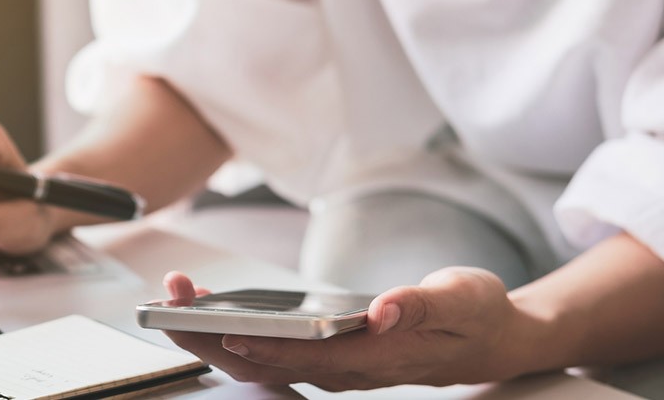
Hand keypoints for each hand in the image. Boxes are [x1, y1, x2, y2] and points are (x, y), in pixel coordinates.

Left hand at [160, 268, 532, 390]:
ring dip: (214, 332)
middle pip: (268, 363)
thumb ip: (423, 304)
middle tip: (172, 302)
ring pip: (262, 358)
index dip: (266, 347)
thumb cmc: (477, 317)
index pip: (310, 359)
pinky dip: (235, 329)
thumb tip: (384, 309)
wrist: (491, 340)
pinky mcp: (327, 357)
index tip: (227, 331)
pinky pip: (271, 349)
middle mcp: (348, 369)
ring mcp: (335, 366)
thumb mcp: (464, 298)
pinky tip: (213, 307)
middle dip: (214, 335)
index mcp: (378, 356)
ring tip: (179, 296)